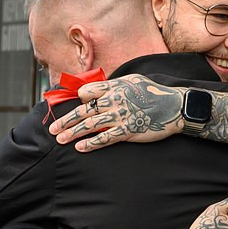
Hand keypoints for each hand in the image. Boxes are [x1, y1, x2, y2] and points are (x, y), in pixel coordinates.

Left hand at [49, 77, 184, 151]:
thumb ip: (114, 85)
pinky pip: (105, 138)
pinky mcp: (128, 131)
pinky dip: (91, 143)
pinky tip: (80, 147)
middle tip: (53, 129)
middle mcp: (114, 100)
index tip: (70, 107)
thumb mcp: (133, 81)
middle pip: (84, 111)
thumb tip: (96, 90)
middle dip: (66, 120)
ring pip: (90, 125)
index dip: (78, 100)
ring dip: (73, 133)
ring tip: (60, 140)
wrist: (174, 106)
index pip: (87, 92)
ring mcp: (120, 116)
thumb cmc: (153, 93)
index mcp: (114, 87)